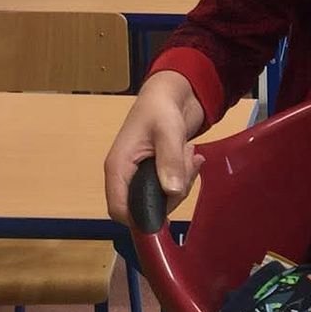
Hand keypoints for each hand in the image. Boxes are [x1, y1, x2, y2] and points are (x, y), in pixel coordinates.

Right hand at [104, 71, 206, 224]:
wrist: (172, 93)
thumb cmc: (161, 107)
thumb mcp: (168, 131)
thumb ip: (169, 160)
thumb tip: (171, 191)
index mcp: (118, 166)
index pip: (118, 208)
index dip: (139, 218)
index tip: (166, 215)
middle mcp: (127, 175)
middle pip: (145, 206)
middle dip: (172, 193)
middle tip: (186, 165)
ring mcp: (142, 175)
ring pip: (163, 198)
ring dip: (182, 180)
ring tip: (188, 152)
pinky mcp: (158, 173)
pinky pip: (172, 187)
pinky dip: (186, 175)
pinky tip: (192, 156)